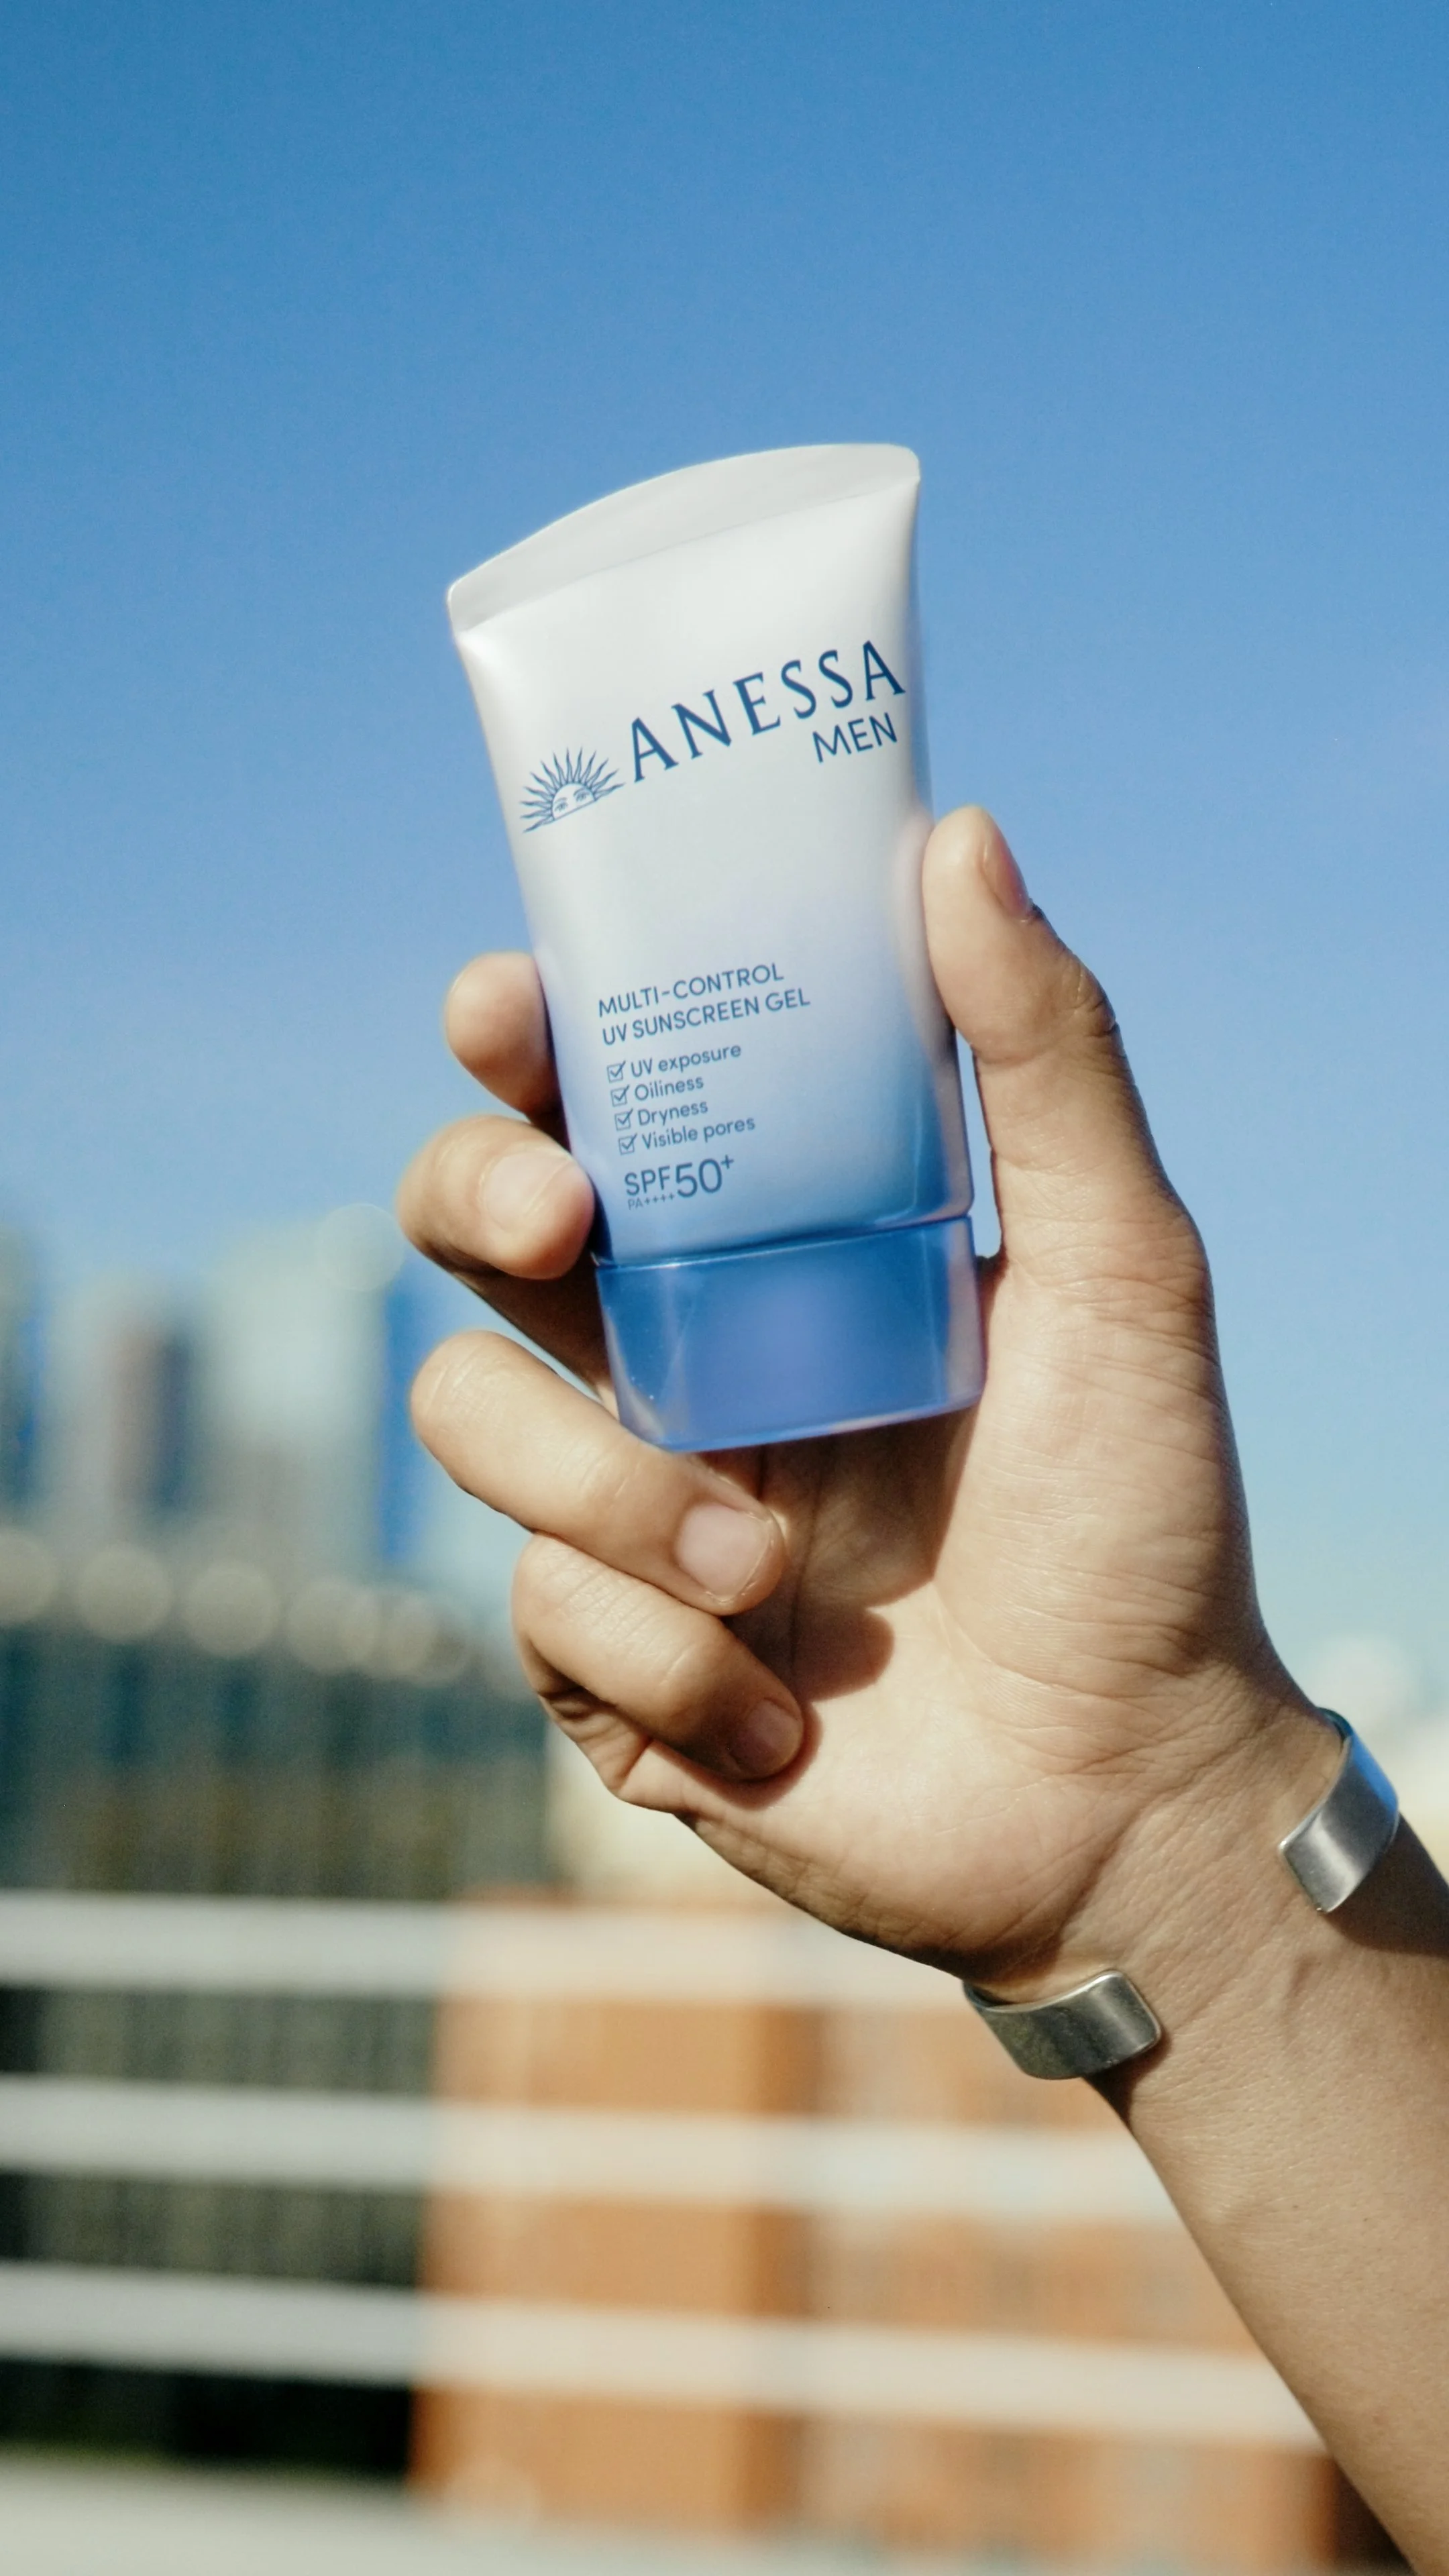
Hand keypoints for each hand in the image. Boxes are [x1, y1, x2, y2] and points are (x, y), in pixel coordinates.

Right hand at [398, 808, 1326, 1988]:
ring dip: (606, 1489)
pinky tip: (786, 1712)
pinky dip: (667, 1659)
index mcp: (770, 1258)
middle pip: (468, 1233)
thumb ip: (1046, 1057)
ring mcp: (622, 1515)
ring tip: (765, 1565)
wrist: (1129, 1790)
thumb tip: (961, 838)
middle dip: (472, 1193)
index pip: (603, 1110)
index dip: (524, 1046)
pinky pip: (539, 1616)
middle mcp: (676, 1365)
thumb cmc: (1139, 1516)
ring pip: (468, 1422)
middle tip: (564, 1221)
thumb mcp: (1122, 1268)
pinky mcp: (600, 1668)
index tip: (513, 1006)